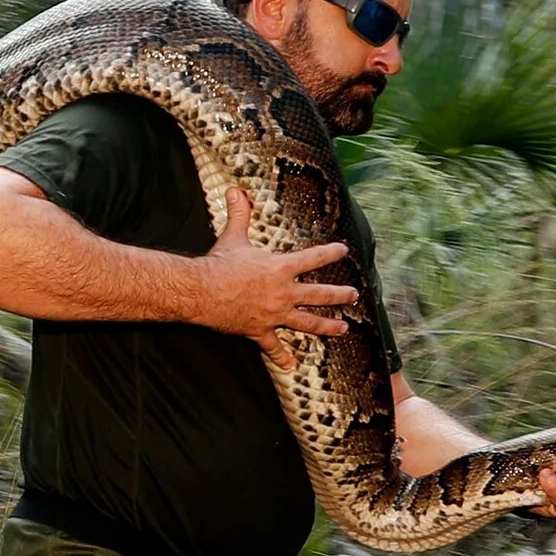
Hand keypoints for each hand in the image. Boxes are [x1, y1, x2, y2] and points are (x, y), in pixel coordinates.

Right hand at [195, 186, 358, 369]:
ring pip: (308, 322)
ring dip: (327, 326)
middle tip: (354, 296)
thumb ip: (240, 213)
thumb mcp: (233, 236)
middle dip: (340, 295)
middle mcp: (284, 292)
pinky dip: (281, 356)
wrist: (201, 291)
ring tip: (343, 329)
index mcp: (281, 268)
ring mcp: (274, 314)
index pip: (314, 258)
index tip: (344, 251)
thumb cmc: (219, 263)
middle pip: (320, 294)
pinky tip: (290, 365)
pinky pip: (273, 346)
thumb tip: (236, 190)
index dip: (331, 253)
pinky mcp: (259, 331)